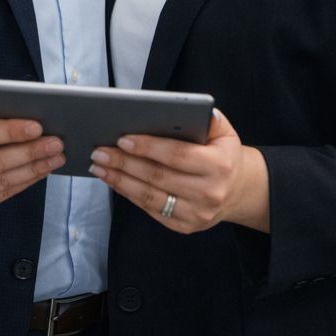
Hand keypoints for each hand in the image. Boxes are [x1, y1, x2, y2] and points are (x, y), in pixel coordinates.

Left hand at [89, 108, 269, 233]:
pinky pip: (151, 210)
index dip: (148, 147)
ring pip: (150, 197)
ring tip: (98, 166)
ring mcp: (197, 214)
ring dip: (119, 181)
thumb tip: (186, 108)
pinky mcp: (185, 227)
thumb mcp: (224, 132)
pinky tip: (113, 180)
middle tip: (99, 150)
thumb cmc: (222, 153)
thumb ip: (208, 118)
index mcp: (219, 166)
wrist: (237, 190)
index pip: (177, 155)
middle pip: (158, 177)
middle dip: (124, 163)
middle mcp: (209, 193)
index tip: (122, 138)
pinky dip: (128, 195)